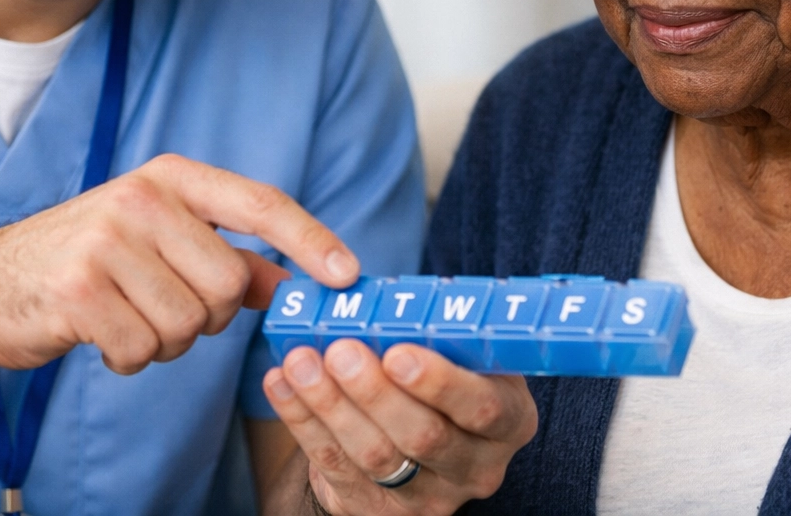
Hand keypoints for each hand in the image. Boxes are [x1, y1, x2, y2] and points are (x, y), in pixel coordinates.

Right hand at [0, 154, 357, 374]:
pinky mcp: (78, 288)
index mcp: (171, 178)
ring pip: (189, 324)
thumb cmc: (82, 264)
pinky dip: (127, 359)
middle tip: (161, 310)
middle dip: (205, 318)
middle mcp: (142, 197)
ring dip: (162, 341)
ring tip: (122, 317)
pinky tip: (96, 334)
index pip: (261, 203)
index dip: (310, 240)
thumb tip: (292, 282)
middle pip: (228, 285)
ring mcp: (107, 239)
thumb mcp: (158, 243)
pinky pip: (142, 350)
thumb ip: (226, 259)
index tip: (348, 275)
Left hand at [263, 340, 537, 514]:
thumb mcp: (462, 354)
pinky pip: (334, 465)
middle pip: (424, 436)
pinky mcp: (376, 508)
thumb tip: (383, 296)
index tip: (398, 352)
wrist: (415, 439)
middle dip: (375, 392)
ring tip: (301, 362)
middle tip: (340, 351)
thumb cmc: (442, 375)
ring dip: (331, 405)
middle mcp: (476, 466)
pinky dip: (302, 421)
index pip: (485, 408)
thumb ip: (439, 332)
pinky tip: (280, 383)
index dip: (441, 382)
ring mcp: (427, 495)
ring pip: (375, 455)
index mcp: (510, 420)